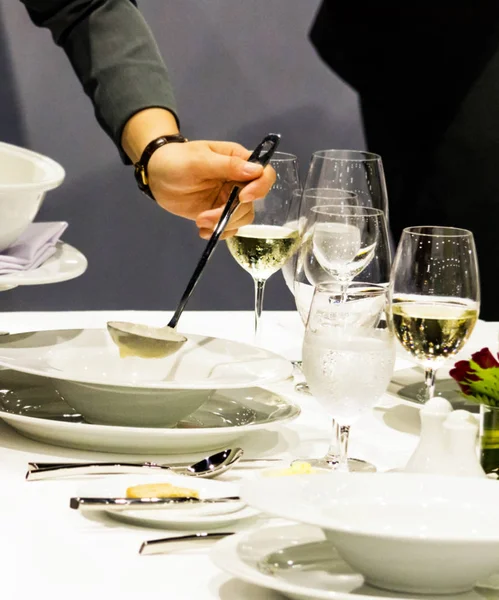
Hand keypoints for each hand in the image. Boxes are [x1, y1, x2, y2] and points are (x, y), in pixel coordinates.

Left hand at [147, 140, 275, 238]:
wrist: (156, 175)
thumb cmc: (176, 160)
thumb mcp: (199, 160)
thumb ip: (227, 166)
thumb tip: (256, 170)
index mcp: (238, 161)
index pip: (264, 173)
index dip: (260, 187)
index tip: (243, 197)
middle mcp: (238, 181)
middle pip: (253, 202)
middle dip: (232, 213)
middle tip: (206, 216)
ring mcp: (229, 198)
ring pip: (242, 217)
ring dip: (223, 224)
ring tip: (200, 222)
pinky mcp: (218, 213)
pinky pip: (229, 227)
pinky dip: (218, 232)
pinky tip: (202, 230)